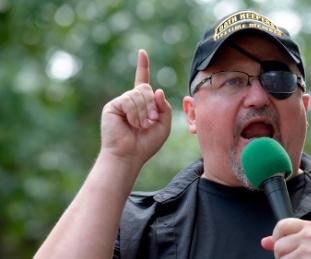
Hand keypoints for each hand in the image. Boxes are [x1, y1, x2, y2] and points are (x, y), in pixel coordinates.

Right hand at [100, 49, 171, 166]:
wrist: (129, 155)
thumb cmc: (146, 144)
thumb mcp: (164, 125)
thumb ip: (165, 107)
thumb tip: (157, 90)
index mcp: (141, 103)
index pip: (142, 80)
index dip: (143, 66)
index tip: (142, 53)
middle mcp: (130, 100)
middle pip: (145, 88)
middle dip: (152, 105)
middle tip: (150, 121)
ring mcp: (120, 102)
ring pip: (138, 94)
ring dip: (144, 112)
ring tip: (140, 125)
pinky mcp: (113, 106)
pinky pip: (129, 100)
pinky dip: (135, 113)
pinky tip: (131, 123)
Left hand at [261, 218, 310, 258]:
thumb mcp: (310, 243)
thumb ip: (288, 239)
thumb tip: (264, 242)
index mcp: (310, 227)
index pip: (281, 225)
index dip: (277, 237)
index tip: (284, 246)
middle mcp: (310, 236)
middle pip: (278, 246)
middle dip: (283, 256)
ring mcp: (310, 250)